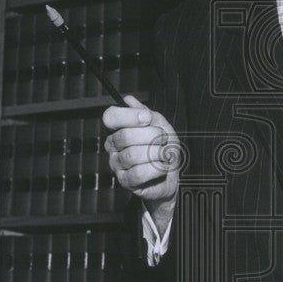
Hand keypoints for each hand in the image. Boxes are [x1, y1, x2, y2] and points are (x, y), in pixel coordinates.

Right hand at [102, 94, 180, 230]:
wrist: (171, 174)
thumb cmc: (163, 148)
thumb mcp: (159, 125)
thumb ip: (145, 112)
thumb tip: (128, 100)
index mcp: (118, 128)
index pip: (110, 117)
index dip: (129, 116)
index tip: (147, 119)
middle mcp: (113, 145)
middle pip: (125, 135)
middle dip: (152, 136)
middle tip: (163, 140)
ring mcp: (117, 164)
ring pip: (133, 155)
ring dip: (157, 153)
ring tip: (165, 155)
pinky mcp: (125, 181)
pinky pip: (139, 173)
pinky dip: (157, 169)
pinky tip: (163, 167)